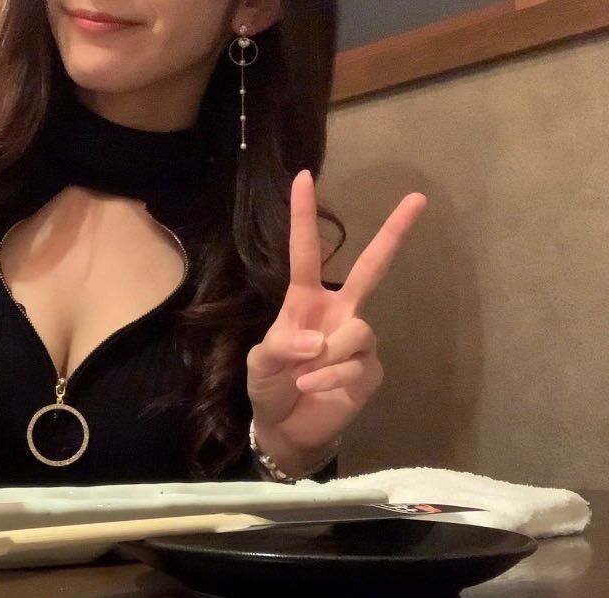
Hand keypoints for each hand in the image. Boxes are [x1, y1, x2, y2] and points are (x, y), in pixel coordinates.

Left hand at [246, 171, 426, 472]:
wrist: (286, 429)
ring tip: (304, 375)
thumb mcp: (261, 364)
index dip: (304, 217)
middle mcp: (339, 313)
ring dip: (326, 356)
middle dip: (394, 233)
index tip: (304, 176)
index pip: (306, 252)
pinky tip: (314, 388)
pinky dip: (330, 379)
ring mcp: (359, 341)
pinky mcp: (370, 371)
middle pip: (373, 268)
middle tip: (418, 198)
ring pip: (357, 331)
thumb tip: (318, 341)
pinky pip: (356, 366)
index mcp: (305, 301)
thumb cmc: (270, 387)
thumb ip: (282, 347)